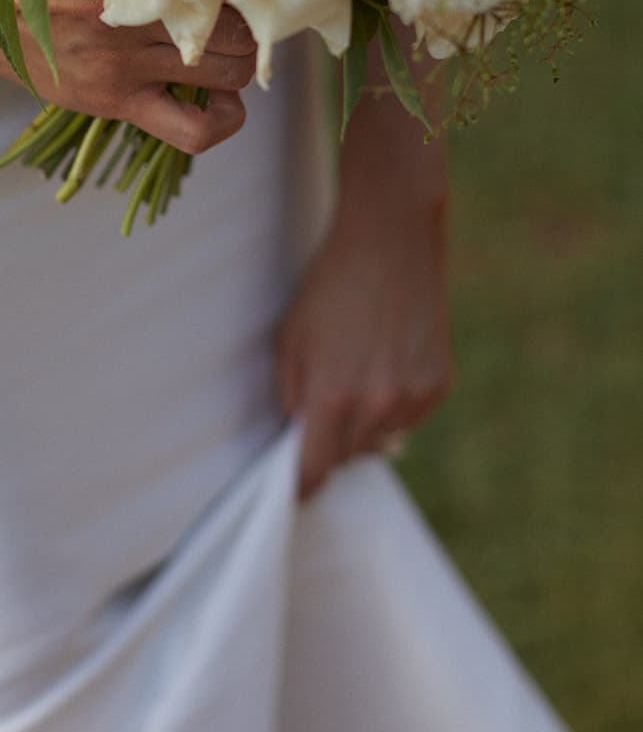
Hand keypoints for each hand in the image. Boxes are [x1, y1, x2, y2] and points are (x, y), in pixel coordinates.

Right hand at [0, 0, 257, 154]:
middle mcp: (128, 11)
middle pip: (234, 20)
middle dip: (251, 15)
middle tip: (249, 6)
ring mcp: (124, 61)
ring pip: (227, 68)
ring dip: (242, 58)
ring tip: (232, 43)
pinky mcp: (117, 100)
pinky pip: (191, 129)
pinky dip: (223, 120)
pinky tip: (226, 101)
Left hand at [278, 191, 453, 497]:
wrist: (391, 241)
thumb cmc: (330, 286)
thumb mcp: (292, 338)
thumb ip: (293, 396)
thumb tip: (298, 438)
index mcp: (332, 396)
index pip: (313, 471)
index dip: (298, 485)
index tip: (292, 489)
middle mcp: (377, 406)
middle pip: (346, 457)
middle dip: (330, 442)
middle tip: (325, 402)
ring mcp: (414, 398)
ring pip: (379, 440)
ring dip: (364, 424)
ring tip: (358, 370)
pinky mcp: (439, 385)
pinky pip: (408, 417)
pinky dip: (394, 405)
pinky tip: (386, 361)